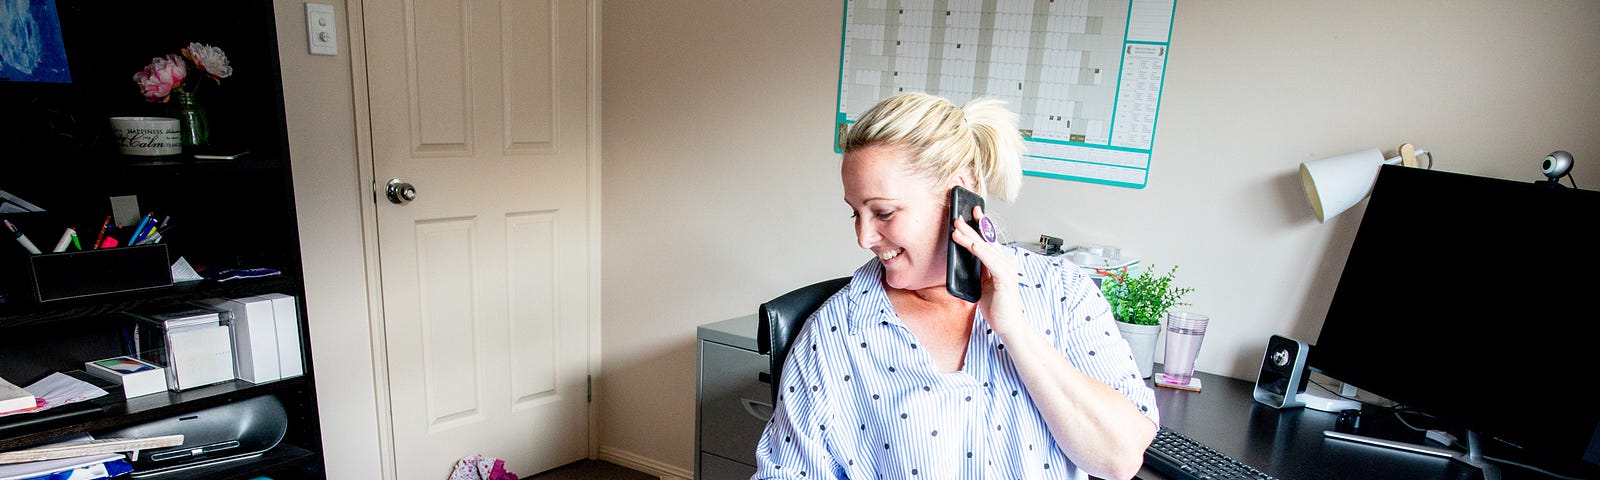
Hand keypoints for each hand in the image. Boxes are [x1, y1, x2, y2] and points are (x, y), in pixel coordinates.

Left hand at [951, 205, 1023, 332]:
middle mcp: (1005, 263)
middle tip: (958, 217)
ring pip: (986, 248)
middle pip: (986, 241)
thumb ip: (979, 271)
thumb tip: (965, 259)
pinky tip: (970, 244)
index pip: (988, 241)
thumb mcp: (983, 285)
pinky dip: (979, 251)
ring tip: (957, 228)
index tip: (970, 214)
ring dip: (970, 237)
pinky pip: (990, 261)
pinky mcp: (1005, 278)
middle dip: (971, 227)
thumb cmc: (998, 307)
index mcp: (1000, 264)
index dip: (980, 226)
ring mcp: (1007, 270)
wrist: (1009, 326)